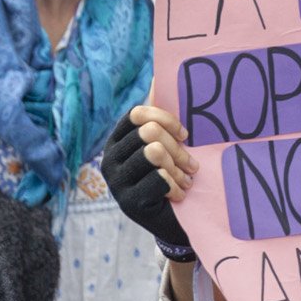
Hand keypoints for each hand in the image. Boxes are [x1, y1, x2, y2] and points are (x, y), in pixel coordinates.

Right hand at [104, 105, 195, 255]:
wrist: (174, 223)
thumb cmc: (171, 178)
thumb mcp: (165, 147)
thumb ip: (159, 118)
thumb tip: (159, 78)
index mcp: (116, 142)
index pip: (138, 115)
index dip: (166, 120)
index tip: (185, 136)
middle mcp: (109, 160)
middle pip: (149, 132)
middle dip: (177, 149)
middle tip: (191, 165)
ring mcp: (116, 182)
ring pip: (154, 153)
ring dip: (178, 168)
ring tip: (186, 180)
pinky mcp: (128, 203)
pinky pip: (159, 179)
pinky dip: (175, 187)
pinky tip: (177, 196)